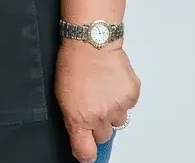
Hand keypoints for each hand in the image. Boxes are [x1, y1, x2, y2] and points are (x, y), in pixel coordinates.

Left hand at [55, 41, 139, 162]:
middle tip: (93, 105)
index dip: (86, 153)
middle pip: (104, 136)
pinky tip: (112, 82)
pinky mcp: (132, 95)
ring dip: (112, 111)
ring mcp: (118, 106)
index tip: (86, 151)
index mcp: (79, 118)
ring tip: (103, 90)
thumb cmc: (72, 63)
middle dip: (99, 125)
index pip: (86, 151)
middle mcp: (100, 116)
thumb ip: (73, 119)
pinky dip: (122, 97)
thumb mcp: (62, 96)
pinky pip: (129, 105)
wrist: (91, 42)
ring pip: (119, 121)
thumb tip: (81, 134)